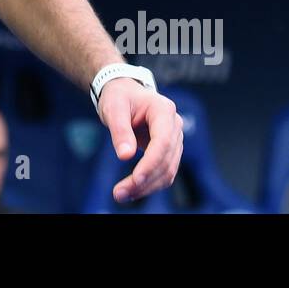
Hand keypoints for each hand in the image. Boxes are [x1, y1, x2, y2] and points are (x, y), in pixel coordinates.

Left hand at [98, 78, 182, 202]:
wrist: (124, 93)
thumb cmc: (119, 96)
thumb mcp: (113, 108)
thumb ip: (120, 131)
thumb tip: (125, 156)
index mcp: (163, 110)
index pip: (163, 141)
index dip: (151, 163)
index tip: (135, 179)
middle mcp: (174, 125)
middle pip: (166, 160)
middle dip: (145, 180)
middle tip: (119, 194)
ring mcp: (174, 138)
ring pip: (168, 170)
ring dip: (147, 186)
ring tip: (122, 195)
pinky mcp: (168, 150)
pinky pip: (164, 171)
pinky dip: (150, 183)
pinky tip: (132, 190)